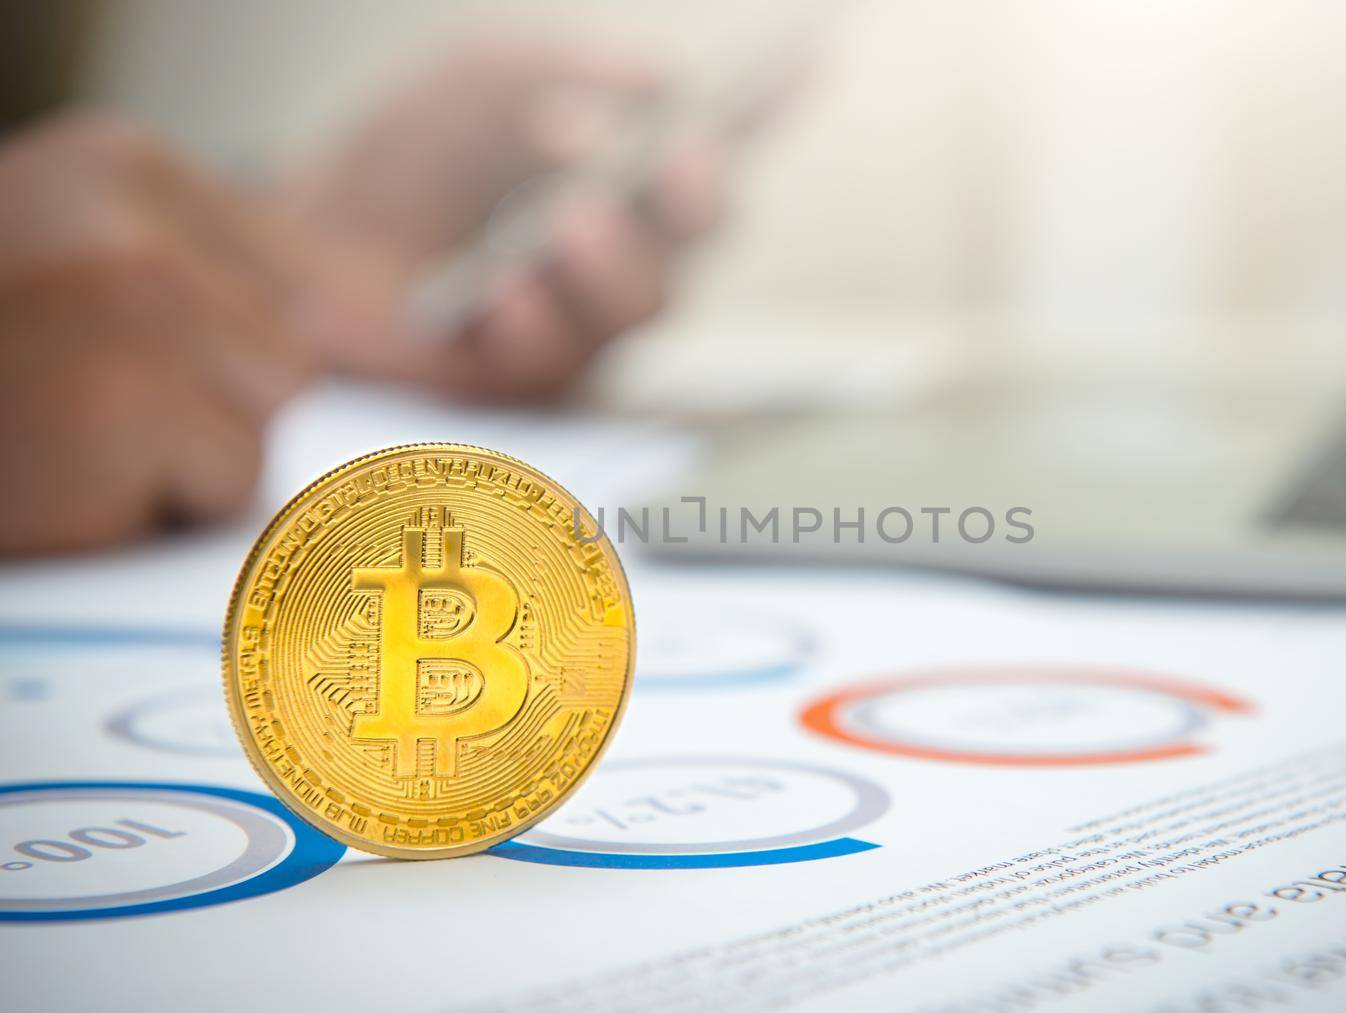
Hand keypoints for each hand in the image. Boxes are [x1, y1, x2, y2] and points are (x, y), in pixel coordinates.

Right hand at [0, 115, 317, 552]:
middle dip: (205, 405)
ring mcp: (134, 309)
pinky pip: (227, 487)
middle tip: (84, 402)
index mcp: (128, 166)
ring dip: (181, 457)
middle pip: (285, 356)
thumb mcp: (85, 263)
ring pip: (263, 422)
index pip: (292, 277)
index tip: (151, 362)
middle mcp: (137, 220)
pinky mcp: (127, 407)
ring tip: (69, 433)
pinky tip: (60, 473)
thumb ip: (221, 276)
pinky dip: (151, 507)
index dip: (230, 349)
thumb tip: (414, 317)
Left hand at [286, 34, 731, 400]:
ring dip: (613, 259)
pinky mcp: (528, 381)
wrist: (309, 242)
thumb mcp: (477, 79)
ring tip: (571, 221)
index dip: (771, 108)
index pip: (715, 139)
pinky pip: (557, 359)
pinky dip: (533, 319)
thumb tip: (660, 81)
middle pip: (700, 232)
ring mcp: (584, 318)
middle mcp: (627, 245)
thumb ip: (562, 67)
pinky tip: (502, 293)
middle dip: (697, 194)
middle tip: (678, 158)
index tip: (802, 64)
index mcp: (629, 167)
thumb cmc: (410, 157)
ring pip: (645, 302)